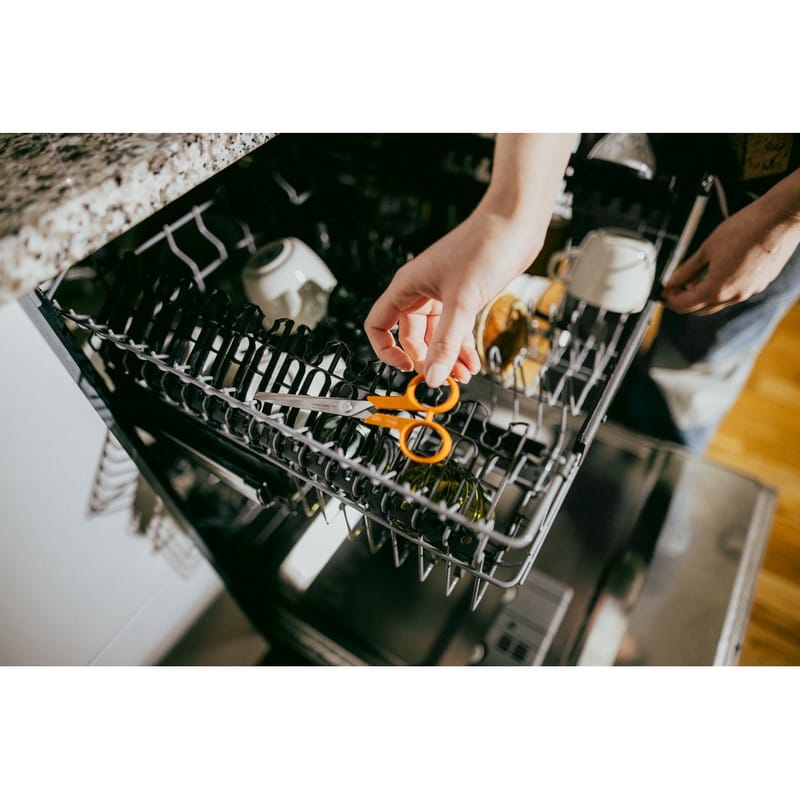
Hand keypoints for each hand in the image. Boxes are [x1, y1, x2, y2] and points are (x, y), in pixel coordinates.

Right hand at [364, 208, 542, 386]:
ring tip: (464, 375)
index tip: (405, 367)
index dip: (386, 349)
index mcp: (407, 286)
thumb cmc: (485, 246)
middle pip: (411, 337)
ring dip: (447, 357)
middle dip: (427, 359)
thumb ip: (446, 343)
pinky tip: (473, 362)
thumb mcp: (462, 301)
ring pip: (436, 335)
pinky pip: (455, 329)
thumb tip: (433, 376)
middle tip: (443, 377)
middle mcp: (421, 290)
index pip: (379, 324)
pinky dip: (462, 347)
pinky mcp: (464, 296)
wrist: (516, 223)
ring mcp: (442, 294)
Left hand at [663, 184, 799, 315]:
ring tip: (693, 279)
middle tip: (673, 289)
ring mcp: (750, 292)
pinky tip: (715, 274)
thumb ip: (686, 270)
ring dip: (702, 296)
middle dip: (684, 301)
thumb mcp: (707, 249)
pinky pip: (734, 294)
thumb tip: (671, 283)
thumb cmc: (745, 228)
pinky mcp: (760, 284)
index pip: (685, 305)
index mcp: (717, 288)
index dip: (670, 300)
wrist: (781, 218)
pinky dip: (720, 290)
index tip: (663, 292)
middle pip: (700, 309)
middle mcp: (734, 296)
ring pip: (718, 303)